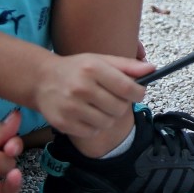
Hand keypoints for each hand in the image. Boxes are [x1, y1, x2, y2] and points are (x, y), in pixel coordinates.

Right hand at [33, 52, 149, 138]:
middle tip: (113, 99)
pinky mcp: (63, 123)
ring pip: (107, 122)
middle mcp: (81, 87)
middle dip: (121, 105)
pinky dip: (94, 126)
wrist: (41, 80)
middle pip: (119, 108)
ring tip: (99, 107)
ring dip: (108, 117)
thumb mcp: (100, 60)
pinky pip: (92, 132)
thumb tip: (152, 69)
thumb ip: (127, 65)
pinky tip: (86, 115)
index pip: (128, 88)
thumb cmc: (76, 69)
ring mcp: (71, 107)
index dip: (139, 93)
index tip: (137, 93)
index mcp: (93, 68)